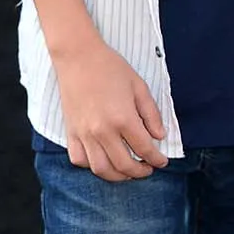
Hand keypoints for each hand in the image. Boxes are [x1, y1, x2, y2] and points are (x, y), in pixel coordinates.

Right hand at [55, 40, 167, 181]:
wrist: (79, 57)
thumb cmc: (111, 67)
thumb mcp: (139, 85)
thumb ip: (151, 113)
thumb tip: (159, 136)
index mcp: (123, 118)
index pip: (144, 148)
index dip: (156, 159)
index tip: (162, 161)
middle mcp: (103, 131)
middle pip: (123, 165)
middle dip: (139, 172)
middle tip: (148, 169)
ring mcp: (84, 134)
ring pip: (101, 169)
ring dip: (117, 176)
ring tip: (128, 171)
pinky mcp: (71, 133)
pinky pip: (79, 160)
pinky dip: (91, 166)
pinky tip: (102, 160)